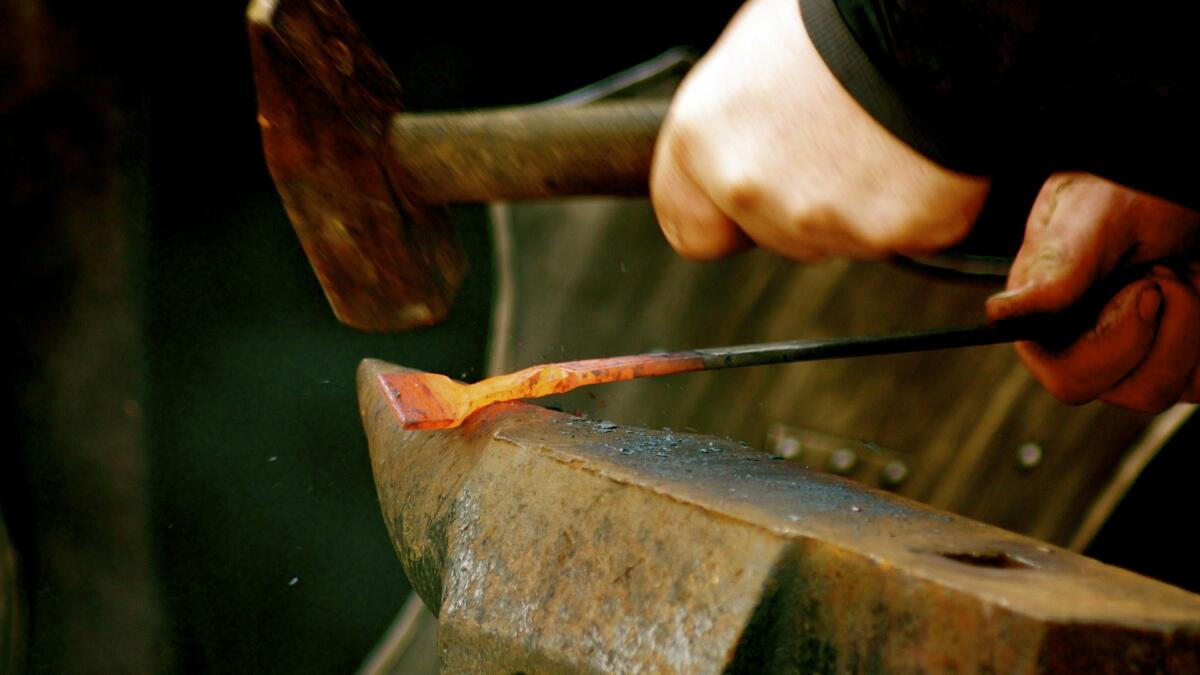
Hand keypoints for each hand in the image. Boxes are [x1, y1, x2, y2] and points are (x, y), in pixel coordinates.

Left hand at [650, 0, 989, 261]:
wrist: (933, 11)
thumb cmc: (845, 11)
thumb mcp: (750, 55)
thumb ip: (731, 127)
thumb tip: (737, 152)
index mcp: (700, 139)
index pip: (692, 230)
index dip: (725, 212)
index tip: (750, 195)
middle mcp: (749, 189)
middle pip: (773, 234)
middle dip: (803, 198)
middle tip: (839, 134)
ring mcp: (822, 219)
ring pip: (839, 237)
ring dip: (859, 201)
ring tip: (882, 133)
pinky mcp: (897, 231)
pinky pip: (907, 232)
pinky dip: (917, 200)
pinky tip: (920, 148)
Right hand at [986, 172, 1199, 411]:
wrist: (1182, 191)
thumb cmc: (1139, 187)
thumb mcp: (1099, 211)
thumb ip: (1057, 264)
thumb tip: (1001, 315)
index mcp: (1044, 313)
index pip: (1064, 375)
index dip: (1106, 348)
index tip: (1145, 289)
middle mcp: (1082, 343)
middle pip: (1120, 390)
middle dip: (1151, 332)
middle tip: (1162, 272)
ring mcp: (1132, 358)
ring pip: (1160, 392)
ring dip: (1189, 328)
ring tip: (1181, 271)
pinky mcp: (1178, 363)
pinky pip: (1198, 385)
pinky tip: (1197, 289)